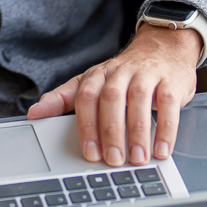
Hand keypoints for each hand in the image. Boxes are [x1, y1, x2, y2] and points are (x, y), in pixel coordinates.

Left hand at [26, 24, 200, 165]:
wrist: (164, 47)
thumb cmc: (124, 74)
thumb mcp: (92, 82)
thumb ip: (64, 98)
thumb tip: (34, 114)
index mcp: (97, 75)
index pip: (86, 98)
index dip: (86, 126)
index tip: (90, 153)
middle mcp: (120, 73)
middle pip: (111, 99)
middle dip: (111, 131)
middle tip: (113, 159)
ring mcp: (147, 74)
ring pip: (139, 100)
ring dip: (138, 132)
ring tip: (137, 159)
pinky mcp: (171, 81)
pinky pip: (168, 104)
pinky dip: (166, 129)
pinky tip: (161, 150)